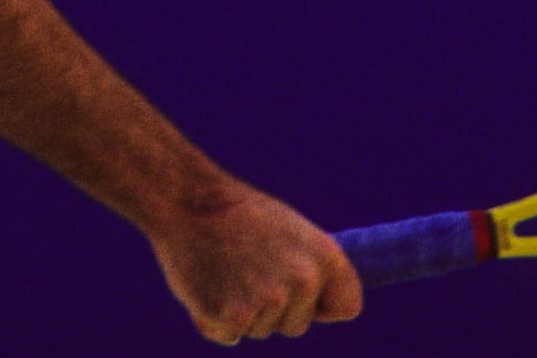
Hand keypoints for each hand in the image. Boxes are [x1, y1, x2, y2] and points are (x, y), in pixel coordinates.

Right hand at [148, 185, 362, 344]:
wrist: (188, 201)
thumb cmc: (238, 216)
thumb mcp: (291, 231)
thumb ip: (311, 268)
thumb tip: (326, 309)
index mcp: (326, 256)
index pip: (347, 306)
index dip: (320, 304)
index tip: (298, 290)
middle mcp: (304, 281)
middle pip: (297, 325)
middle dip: (273, 309)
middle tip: (246, 266)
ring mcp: (269, 301)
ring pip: (261, 331)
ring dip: (241, 311)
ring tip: (225, 269)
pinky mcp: (233, 318)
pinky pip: (229, 336)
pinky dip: (214, 319)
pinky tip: (207, 285)